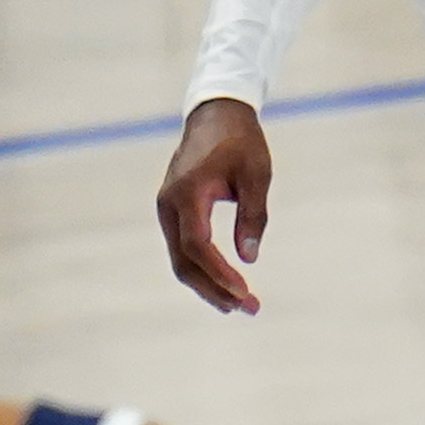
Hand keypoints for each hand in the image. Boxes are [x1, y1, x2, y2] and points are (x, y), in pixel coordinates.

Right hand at [156, 101, 275, 315]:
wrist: (215, 116)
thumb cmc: (240, 142)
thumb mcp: (256, 174)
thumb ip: (253, 215)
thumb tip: (249, 258)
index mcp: (187, 193)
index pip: (197, 245)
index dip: (218, 272)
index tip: (244, 290)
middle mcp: (169, 205)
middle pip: (184, 261)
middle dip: (215, 289)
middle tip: (249, 309)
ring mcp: (167, 209)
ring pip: (181, 259)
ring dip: (208, 285)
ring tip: (239, 306)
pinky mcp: (173, 212)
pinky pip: (183, 249)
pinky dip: (202, 269)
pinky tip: (224, 285)